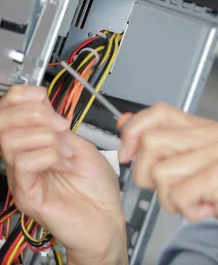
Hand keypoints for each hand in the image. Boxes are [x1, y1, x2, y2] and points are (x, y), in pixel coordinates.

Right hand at [0, 86, 126, 263]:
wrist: (107, 220)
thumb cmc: (97, 190)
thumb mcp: (82, 147)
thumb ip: (61, 129)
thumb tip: (45, 107)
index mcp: (35, 145)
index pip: (8, 112)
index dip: (20, 97)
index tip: (42, 97)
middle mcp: (23, 160)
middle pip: (3, 122)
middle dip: (34, 114)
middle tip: (60, 126)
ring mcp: (23, 177)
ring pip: (10, 140)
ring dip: (43, 136)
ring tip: (63, 150)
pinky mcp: (27, 194)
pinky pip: (24, 163)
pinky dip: (46, 154)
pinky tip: (61, 162)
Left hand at [119, 103, 217, 254]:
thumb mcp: (205, 166)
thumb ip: (174, 149)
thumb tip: (133, 135)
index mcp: (208, 129)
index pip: (158, 111)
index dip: (133, 131)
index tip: (127, 154)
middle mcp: (214, 135)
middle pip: (150, 142)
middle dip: (147, 175)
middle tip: (172, 189)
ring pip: (160, 173)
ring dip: (170, 198)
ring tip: (195, 199)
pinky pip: (177, 194)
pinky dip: (187, 211)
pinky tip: (207, 207)